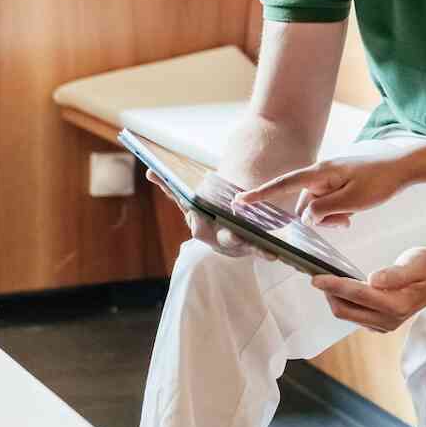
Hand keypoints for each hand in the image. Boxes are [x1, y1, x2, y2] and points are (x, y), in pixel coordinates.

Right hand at [144, 168, 266, 260]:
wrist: (218, 230)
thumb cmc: (203, 213)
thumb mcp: (187, 201)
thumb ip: (169, 188)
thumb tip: (150, 171)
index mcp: (199, 226)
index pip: (197, 224)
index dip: (199, 224)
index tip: (200, 222)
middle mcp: (215, 239)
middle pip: (223, 238)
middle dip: (229, 238)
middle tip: (235, 235)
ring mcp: (233, 246)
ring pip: (244, 247)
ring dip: (255, 250)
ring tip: (268, 251)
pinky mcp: (249, 249)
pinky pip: (258, 251)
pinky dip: (265, 253)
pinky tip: (275, 255)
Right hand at [238, 146, 419, 227]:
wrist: (403, 166)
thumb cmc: (379, 181)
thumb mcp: (351, 201)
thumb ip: (323, 210)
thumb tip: (306, 218)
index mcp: (319, 174)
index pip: (283, 185)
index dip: (260, 195)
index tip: (238, 202)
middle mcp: (320, 174)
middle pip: (305, 204)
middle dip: (319, 218)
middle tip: (346, 221)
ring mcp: (329, 178)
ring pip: (318, 206)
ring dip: (331, 217)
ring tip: (352, 217)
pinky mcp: (338, 182)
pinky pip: (329, 202)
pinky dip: (337, 212)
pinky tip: (352, 214)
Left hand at [311, 247, 425, 332]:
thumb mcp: (417, 262)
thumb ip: (396, 274)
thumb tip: (373, 279)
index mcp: (397, 304)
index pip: (357, 295)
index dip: (335, 285)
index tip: (316, 277)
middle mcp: (388, 320)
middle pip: (345, 310)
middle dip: (329, 293)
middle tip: (317, 275)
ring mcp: (383, 326)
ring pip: (347, 314)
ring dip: (334, 298)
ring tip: (326, 280)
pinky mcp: (379, 325)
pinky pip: (354, 316)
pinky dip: (343, 303)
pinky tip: (340, 289)